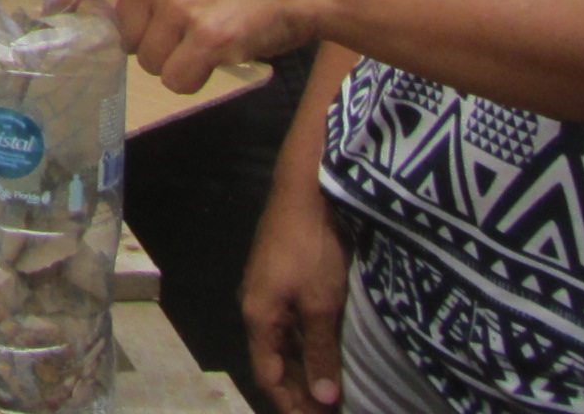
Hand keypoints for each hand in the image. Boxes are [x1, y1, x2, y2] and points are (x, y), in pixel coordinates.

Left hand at [60, 0, 337, 92]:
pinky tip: (218, 52)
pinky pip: (177, 80)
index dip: (60, 6)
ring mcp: (180, 3)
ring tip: (206, 31)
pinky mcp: (208, 36)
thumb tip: (81, 13)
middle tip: (187, 19)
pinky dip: (196, 77)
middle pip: (123, 38)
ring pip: (149, 63)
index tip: (43, 21)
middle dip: (151, 39)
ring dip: (176, 60)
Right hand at [242, 169, 349, 412]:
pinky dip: (304, 347)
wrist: (304, 192)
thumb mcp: (321, 306)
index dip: (292, 406)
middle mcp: (254, 307)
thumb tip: (325, 400)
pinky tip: (322, 353)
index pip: (268, 377)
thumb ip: (321, 353)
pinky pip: (287, 325)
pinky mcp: (279, 277)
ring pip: (281, 343)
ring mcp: (265, 290)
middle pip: (272, 362)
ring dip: (302, 369)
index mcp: (258, 317)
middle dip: (298, 392)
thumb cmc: (312, 250)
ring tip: (329, 392)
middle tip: (329, 413)